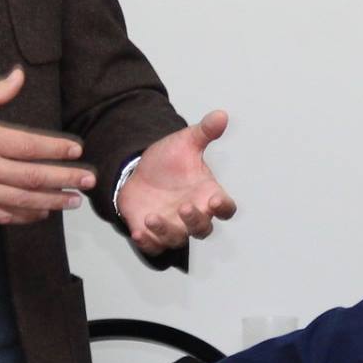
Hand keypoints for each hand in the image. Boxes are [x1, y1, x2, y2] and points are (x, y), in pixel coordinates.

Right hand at [0, 68, 94, 224]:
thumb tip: (20, 74)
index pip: (28, 145)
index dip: (55, 148)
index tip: (76, 149)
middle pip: (31, 176)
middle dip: (64, 178)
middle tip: (88, 180)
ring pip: (21, 200)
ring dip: (51, 201)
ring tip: (74, 200)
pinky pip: (2, 216)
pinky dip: (25, 216)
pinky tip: (42, 212)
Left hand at [119, 112, 236, 252]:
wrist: (137, 170)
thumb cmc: (168, 161)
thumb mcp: (185, 142)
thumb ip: (205, 131)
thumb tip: (221, 115)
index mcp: (206, 193)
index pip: (225, 208)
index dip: (223, 207)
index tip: (215, 199)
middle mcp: (193, 213)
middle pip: (203, 229)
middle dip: (195, 222)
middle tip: (184, 207)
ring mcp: (172, 225)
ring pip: (177, 239)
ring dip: (166, 231)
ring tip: (151, 217)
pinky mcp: (151, 233)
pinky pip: (154, 247)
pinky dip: (147, 243)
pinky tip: (139, 232)